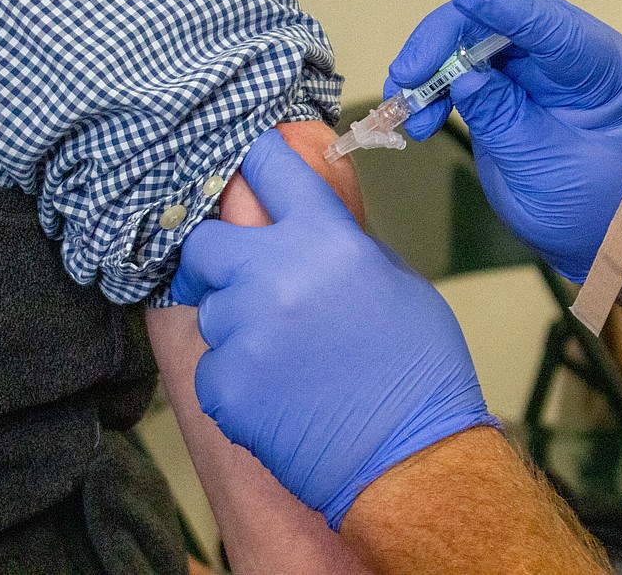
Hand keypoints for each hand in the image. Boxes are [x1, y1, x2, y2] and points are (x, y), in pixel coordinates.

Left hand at [170, 130, 494, 529]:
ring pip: (210, 310)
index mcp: (326, 238)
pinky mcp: (226, 386)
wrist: (412, 458)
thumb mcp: (396, 280)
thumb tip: (306, 225)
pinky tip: (277, 396)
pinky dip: (235, 382)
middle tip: (235, 279)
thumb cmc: (417, 370)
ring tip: (283, 357)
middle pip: (204, 242)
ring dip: (235, 326)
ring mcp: (246, 331)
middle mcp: (277, 274)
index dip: (253, 162)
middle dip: (215, 259)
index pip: (267, 166)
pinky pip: (211, 368)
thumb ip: (342, 244)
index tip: (243, 168)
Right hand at [386, 0, 621, 281]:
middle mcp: (563, 54)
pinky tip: (419, 119)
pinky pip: (458, 70)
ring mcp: (530, 66)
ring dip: (428, 68)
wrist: (600, 234)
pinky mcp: (502, 84)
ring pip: (467, 41)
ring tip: (407, 109)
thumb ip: (504, 120)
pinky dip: (431, 89)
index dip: (504, 5)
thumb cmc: (595, 204)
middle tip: (405, 77)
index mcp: (597, 67)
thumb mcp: (547, 167)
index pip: (549, 25)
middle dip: (442, 42)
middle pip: (495, 22)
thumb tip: (461, 77)